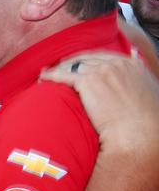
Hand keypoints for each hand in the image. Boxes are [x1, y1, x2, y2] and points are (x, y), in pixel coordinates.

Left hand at [40, 52, 158, 157]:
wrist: (139, 134)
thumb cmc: (144, 122)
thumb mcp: (147, 93)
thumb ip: (136, 81)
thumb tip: (131, 78)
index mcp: (132, 65)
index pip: (101, 56)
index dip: (84, 60)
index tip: (75, 64)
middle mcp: (116, 64)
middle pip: (84, 59)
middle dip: (68, 64)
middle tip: (57, 69)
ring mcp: (102, 71)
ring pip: (72, 66)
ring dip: (58, 70)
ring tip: (47, 76)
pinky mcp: (88, 83)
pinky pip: (63, 75)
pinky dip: (51, 75)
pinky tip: (43, 78)